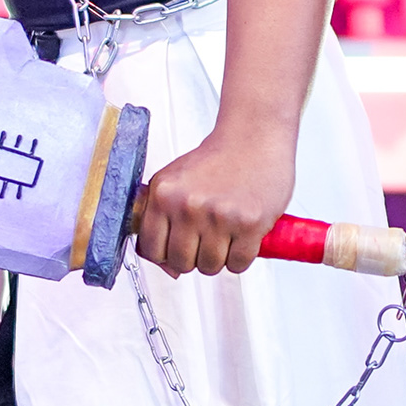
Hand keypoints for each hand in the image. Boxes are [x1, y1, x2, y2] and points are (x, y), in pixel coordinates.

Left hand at [132, 120, 295, 276]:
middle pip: (181, 263)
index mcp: (164, 194)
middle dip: (194, 257)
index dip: (166, 254)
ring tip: (226, 233)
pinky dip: (241, 257)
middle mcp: (188, 205)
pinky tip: (242, 235)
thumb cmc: (217, 161)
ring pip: (210, 267)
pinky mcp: (249, 224)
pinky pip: (238, 264)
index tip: (178, 246)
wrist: (253, 137)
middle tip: (206, 237)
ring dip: (219, 257)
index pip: (152, 251)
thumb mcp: (175, 181)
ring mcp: (219, 216)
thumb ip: (162, 220)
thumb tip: (168, 269)